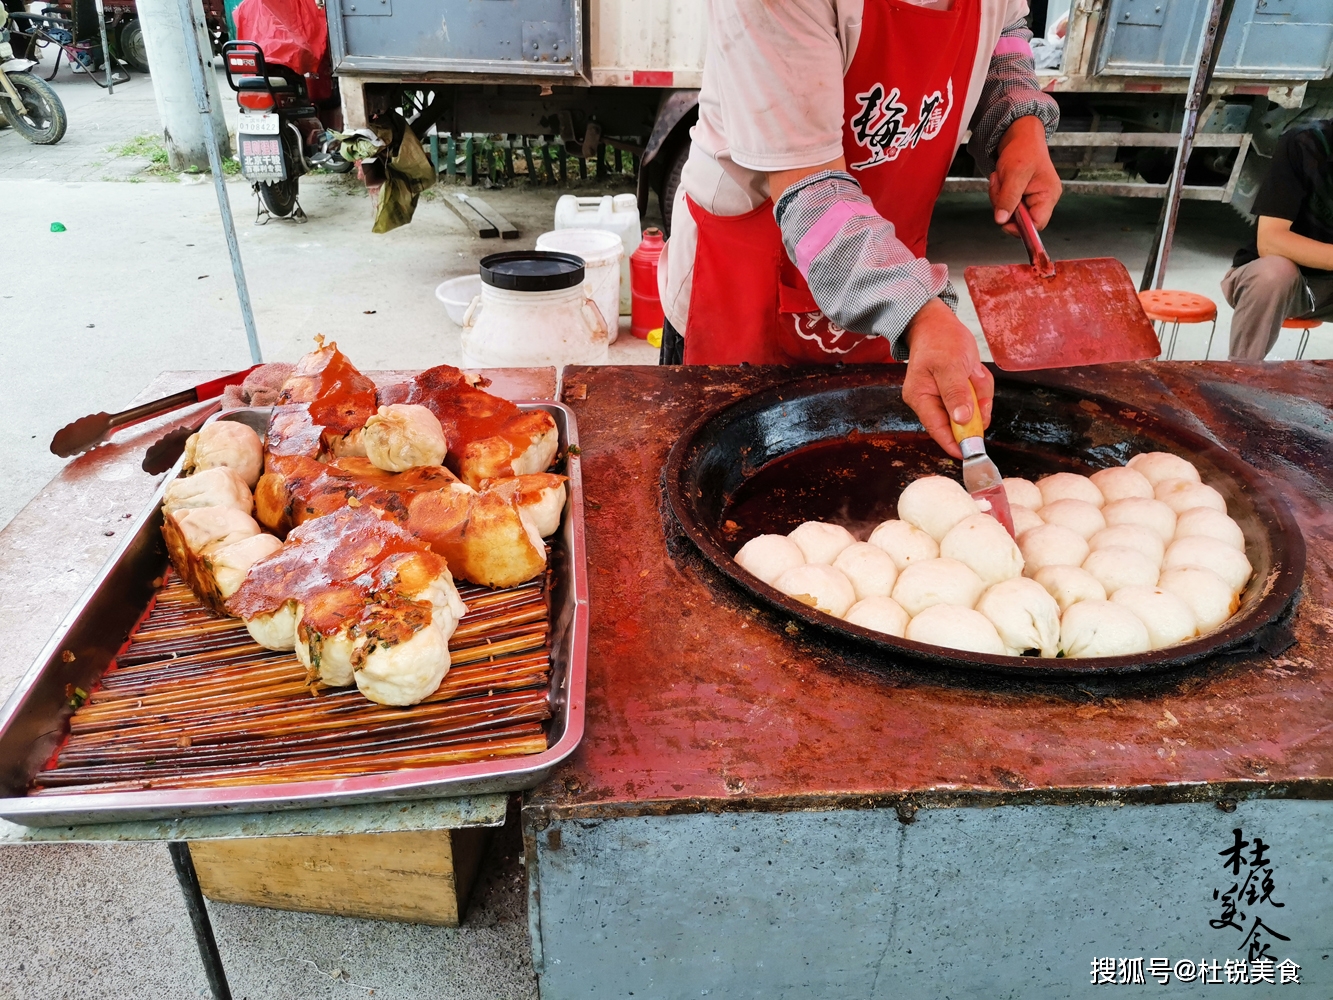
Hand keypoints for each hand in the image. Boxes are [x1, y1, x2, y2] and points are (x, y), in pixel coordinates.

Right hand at [902, 298, 993, 458]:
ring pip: (971, 409)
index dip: (955, 443)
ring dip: (979, 394)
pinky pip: (975, 399)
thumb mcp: (950, 365)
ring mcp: (944, 397)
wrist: (937, 323)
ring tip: (973, 372)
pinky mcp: (956, 391)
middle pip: (958, 422)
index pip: (937, 429)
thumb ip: (956, 394)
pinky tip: (974, 372)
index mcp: (921, 398)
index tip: (972, 453)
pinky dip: (981, 388)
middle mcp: (930, 402)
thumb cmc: (938, 340)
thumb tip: (961, 420)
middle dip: (975, 408)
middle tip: (976, 384)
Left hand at [988, 115, 1061, 236]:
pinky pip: (1004, 204)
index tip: (1003, 218)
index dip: (1020, 227)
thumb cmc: (1023, 148)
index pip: (1037, 224)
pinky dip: (998, 194)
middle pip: (1019, 220)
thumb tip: (1002, 220)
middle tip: (1000, 186)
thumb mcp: (1014, 173)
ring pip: (1008, 212)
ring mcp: (1030, 198)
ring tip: (1001, 178)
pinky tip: (1001, 180)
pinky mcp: (1020, 196)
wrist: (1019, 136)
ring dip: (998, 197)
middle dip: (1004, 205)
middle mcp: (1042, 200)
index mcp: (1048, 195)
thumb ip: (1009, 198)